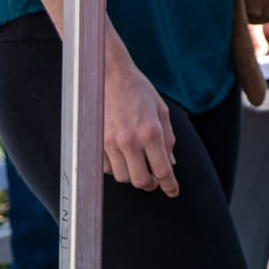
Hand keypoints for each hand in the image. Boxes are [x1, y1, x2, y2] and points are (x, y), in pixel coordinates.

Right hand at [105, 49, 178, 196]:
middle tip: (155, 181)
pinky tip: (122, 156)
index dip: (169, 186)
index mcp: (151, 132)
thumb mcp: (161, 111)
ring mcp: (109, 143)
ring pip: (122, 176)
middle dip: (151, 185)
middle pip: (140, 180)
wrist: (108, 75)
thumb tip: (170, 162)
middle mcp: (130, 141)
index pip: (162, 170)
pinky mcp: (95, 143)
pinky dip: (116, 167)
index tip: (173, 192)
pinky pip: (106, 168)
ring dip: (133, 175)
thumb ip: (167, 138)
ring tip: (139, 164)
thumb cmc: (138, 90)